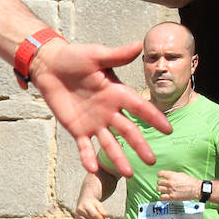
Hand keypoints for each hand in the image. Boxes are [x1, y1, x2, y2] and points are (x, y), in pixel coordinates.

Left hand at [30, 39, 171, 174]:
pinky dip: (88, 157)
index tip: (168, 129)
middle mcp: (109, 110)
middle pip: (128, 130)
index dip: (153, 118)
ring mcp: (93, 122)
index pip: (139, 107)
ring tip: (128, 173)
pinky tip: (92, 168)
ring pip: (109, 143)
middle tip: (151, 161)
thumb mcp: (96, 55)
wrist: (49, 66)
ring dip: (118, 157)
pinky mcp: (76, 129)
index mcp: (116, 92)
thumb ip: (117, 55)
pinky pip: (84, 146)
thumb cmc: (75, 57)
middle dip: (139, 145)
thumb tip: (139, 45)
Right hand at [73, 196, 108, 218]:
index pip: (94, 215)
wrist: (84, 200)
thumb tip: (105, 216)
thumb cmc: (92, 202)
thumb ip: (102, 210)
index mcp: (86, 205)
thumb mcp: (98, 204)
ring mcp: (77, 215)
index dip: (99, 218)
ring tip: (93, 217)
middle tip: (98, 217)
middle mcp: (80, 210)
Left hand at [157, 170, 202, 201]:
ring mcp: (170, 190)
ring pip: (158, 189)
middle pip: (158, 182)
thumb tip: (168, 176)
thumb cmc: (190, 181)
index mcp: (172, 175)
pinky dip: (162, 196)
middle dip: (160, 183)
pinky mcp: (171, 197)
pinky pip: (161, 197)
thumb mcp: (181, 174)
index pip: (160, 174)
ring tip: (163, 190)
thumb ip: (173, 175)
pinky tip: (164, 195)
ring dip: (160, 189)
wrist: (196, 189)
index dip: (159, 175)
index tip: (159, 176)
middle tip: (162, 184)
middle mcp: (170, 182)